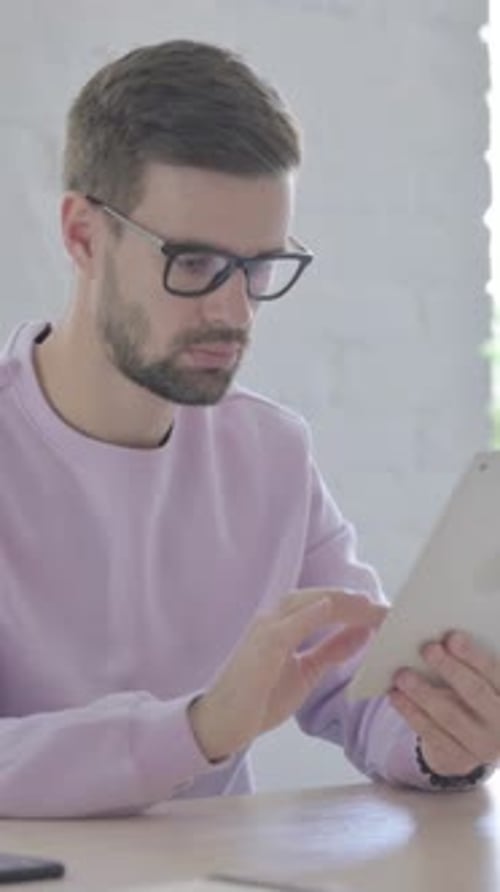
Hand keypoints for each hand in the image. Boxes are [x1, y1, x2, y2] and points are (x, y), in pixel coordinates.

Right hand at [189, 588, 386, 761]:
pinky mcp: (261, 646)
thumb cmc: (260, 696)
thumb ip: (331, 650)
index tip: (384, 613)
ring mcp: (265, 629)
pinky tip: (329, 608)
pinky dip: (309, 613)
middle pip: (318, 598)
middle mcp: (274, 620)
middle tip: (384, 609)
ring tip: (365, 604)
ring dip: (337, 601)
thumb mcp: (307, 672)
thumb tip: (362, 633)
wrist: (225, 722)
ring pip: (305, 602)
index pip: (324, 604)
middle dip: (352, 601)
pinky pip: (287, 624)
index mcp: (284, 624)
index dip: (354, 606)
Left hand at [390, 631, 499, 775]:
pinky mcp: (458, 758)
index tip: (452, 637)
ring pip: (451, 716)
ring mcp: (482, 745)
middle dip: (450, 669)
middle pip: (476, 693)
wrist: (471, 738)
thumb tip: (441, 638)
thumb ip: (467, 660)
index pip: (496, 673)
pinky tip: (395, 695)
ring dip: (424, 693)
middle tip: (427, 648)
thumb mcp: (478, 676)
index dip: (474, 656)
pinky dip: (411, 713)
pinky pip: (432, 734)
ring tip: (402, 674)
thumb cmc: (471, 690)